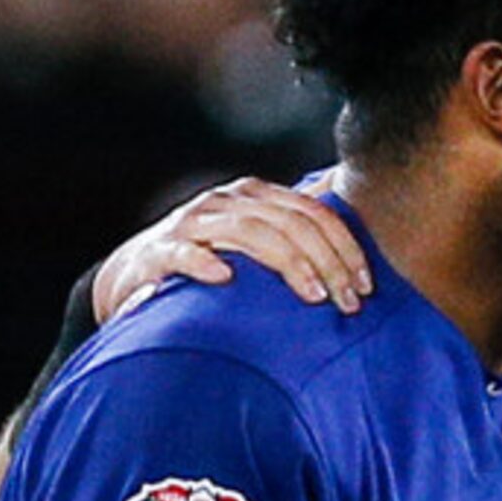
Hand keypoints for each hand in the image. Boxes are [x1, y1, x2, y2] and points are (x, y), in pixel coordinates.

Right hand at [92, 179, 371, 322]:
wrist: (135, 277)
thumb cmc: (210, 264)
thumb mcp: (256, 245)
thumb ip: (296, 241)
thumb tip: (353, 250)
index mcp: (255, 197)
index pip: (313, 212)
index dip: (345, 247)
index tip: (366, 286)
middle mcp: (225, 202)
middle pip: (290, 223)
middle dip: (327, 262)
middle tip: (348, 303)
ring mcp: (191, 224)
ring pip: (249, 231)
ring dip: (287, 263)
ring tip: (313, 296)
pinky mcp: (158, 253)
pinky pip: (183, 253)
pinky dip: (205, 262)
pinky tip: (226, 278)